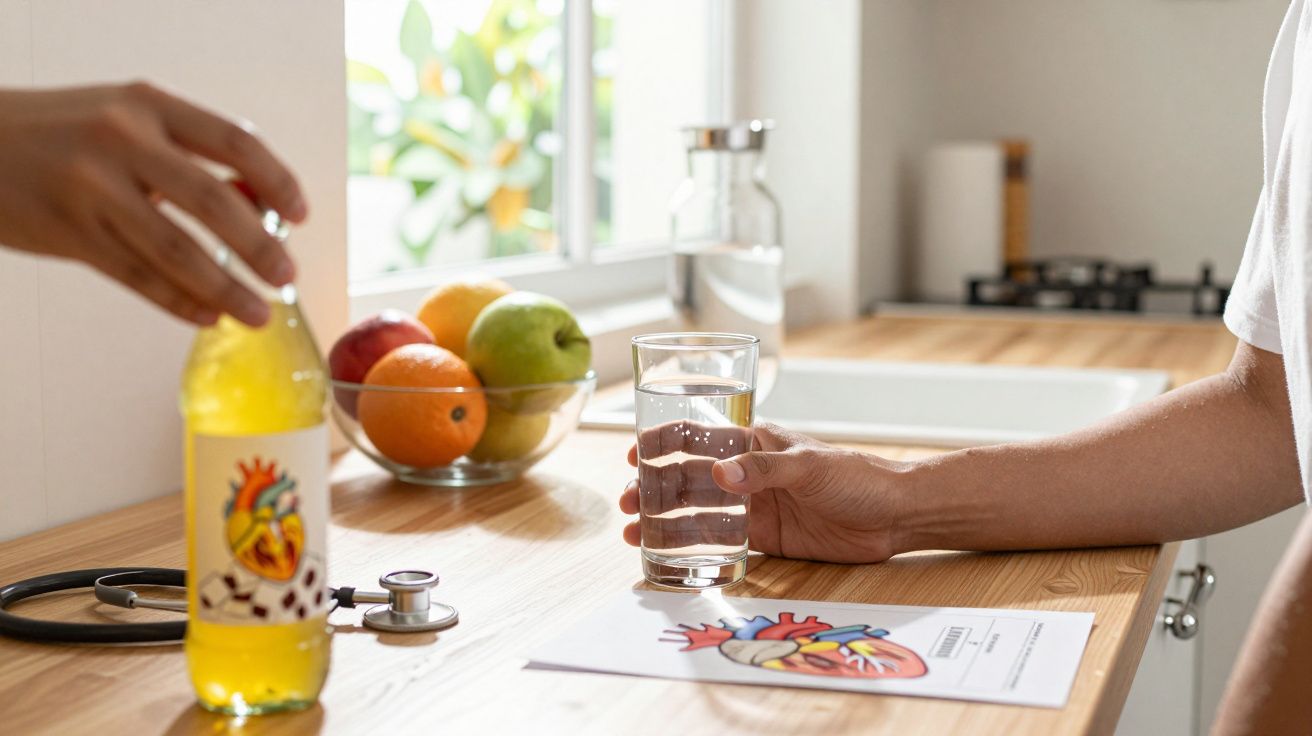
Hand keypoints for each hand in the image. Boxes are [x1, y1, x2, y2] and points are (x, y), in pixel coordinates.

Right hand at [0, 82, 307, 325]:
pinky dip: (179, 301)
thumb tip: (260, 207)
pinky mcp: (70, 233)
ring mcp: (93, 189)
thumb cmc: (64, 132)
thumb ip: (189, 155)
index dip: (278, 181)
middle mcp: (122, 142)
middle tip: (287, 276)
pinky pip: (138, 276)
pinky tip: (208, 315)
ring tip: (257, 312)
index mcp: (149, 105)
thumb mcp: (127, 119)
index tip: (301, 214)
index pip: (235, 142)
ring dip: (226, 289)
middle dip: (260, 247)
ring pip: (177, 251)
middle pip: (214, 202)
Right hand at [619, 422, 911, 563]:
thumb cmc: (857, 476)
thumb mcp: (810, 466)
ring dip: (662, 519)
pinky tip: (665, 554)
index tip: (634, 454)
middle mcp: (746, 473)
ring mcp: (752, 506)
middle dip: (653, 487)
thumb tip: (721, 476)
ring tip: (633, 531)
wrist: (893, 515)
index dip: (663, 441)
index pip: (699, 434)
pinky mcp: (762, 539)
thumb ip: (766, 470)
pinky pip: (718, 542)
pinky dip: (690, 547)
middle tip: (628, 502)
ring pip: (696, 511)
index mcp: (754, 441)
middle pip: (688, 476)